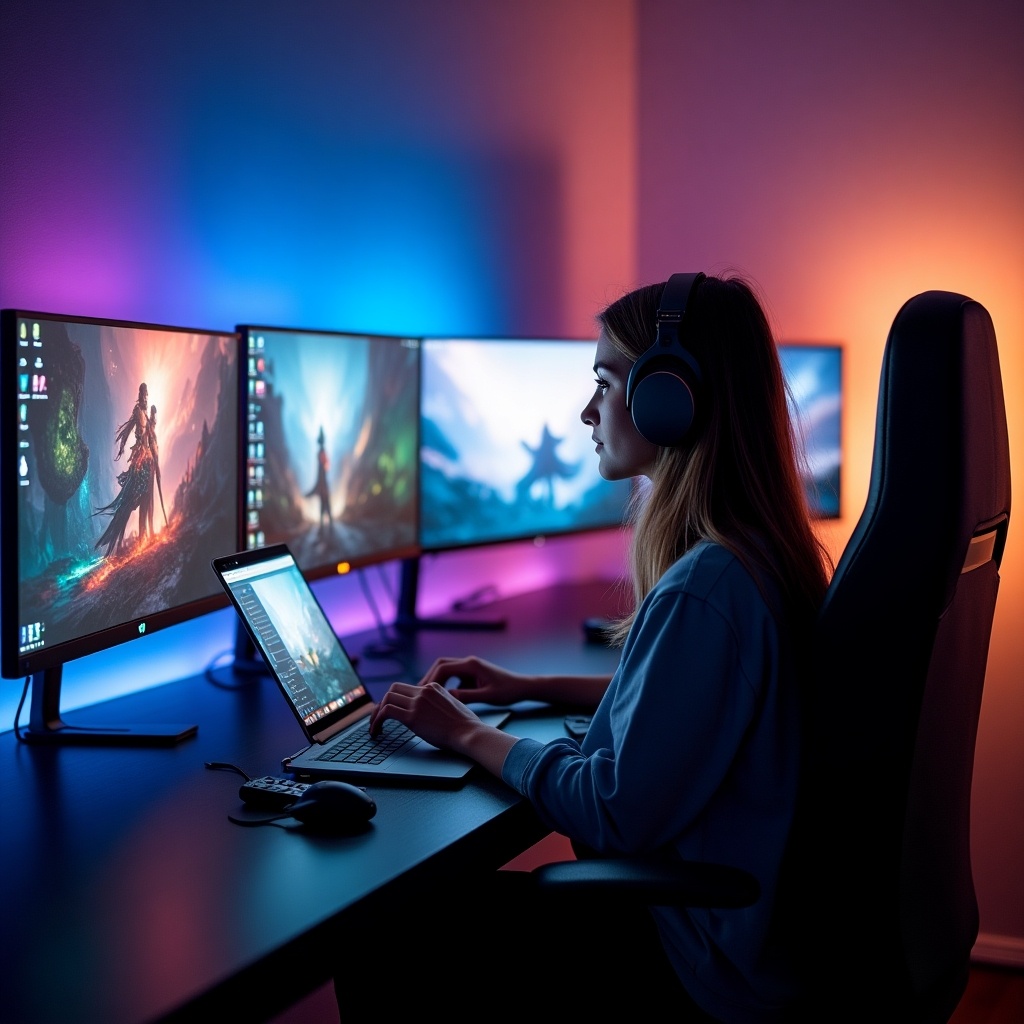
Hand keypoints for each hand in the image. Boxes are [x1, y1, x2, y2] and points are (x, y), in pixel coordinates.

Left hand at [368, 680, 484, 754]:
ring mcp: (418, 702)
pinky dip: (376, 721)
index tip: (391, 712)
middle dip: (383, 702)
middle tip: (378, 718)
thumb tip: (428, 713)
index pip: (407, 688)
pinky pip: (386, 712)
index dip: (396, 700)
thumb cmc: (466, 726)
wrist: (470, 733)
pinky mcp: (413, 717)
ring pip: (387, 698)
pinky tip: (376, 732)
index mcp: (433, 687)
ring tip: (374, 727)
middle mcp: (424, 691)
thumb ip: (438, 704)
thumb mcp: (453, 706)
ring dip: (376, 713)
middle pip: (394, 689)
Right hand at [415, 656, 533, 705]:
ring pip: (446, 670)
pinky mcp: (471, 674)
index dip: (431, 679)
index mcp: (471, 665)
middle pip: (441, 665)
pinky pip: (453, 676)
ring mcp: (470, 668)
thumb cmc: (508, 691)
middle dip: (429, 677)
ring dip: (435, 680)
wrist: (522, 687)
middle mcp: (469, 663)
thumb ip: (468, 696)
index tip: (422, 692)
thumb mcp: (488, 696)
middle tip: (418, 692)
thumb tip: (447, 697)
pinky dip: (444, 684)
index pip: (443, 668)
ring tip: (425, 695)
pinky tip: (440, 698)